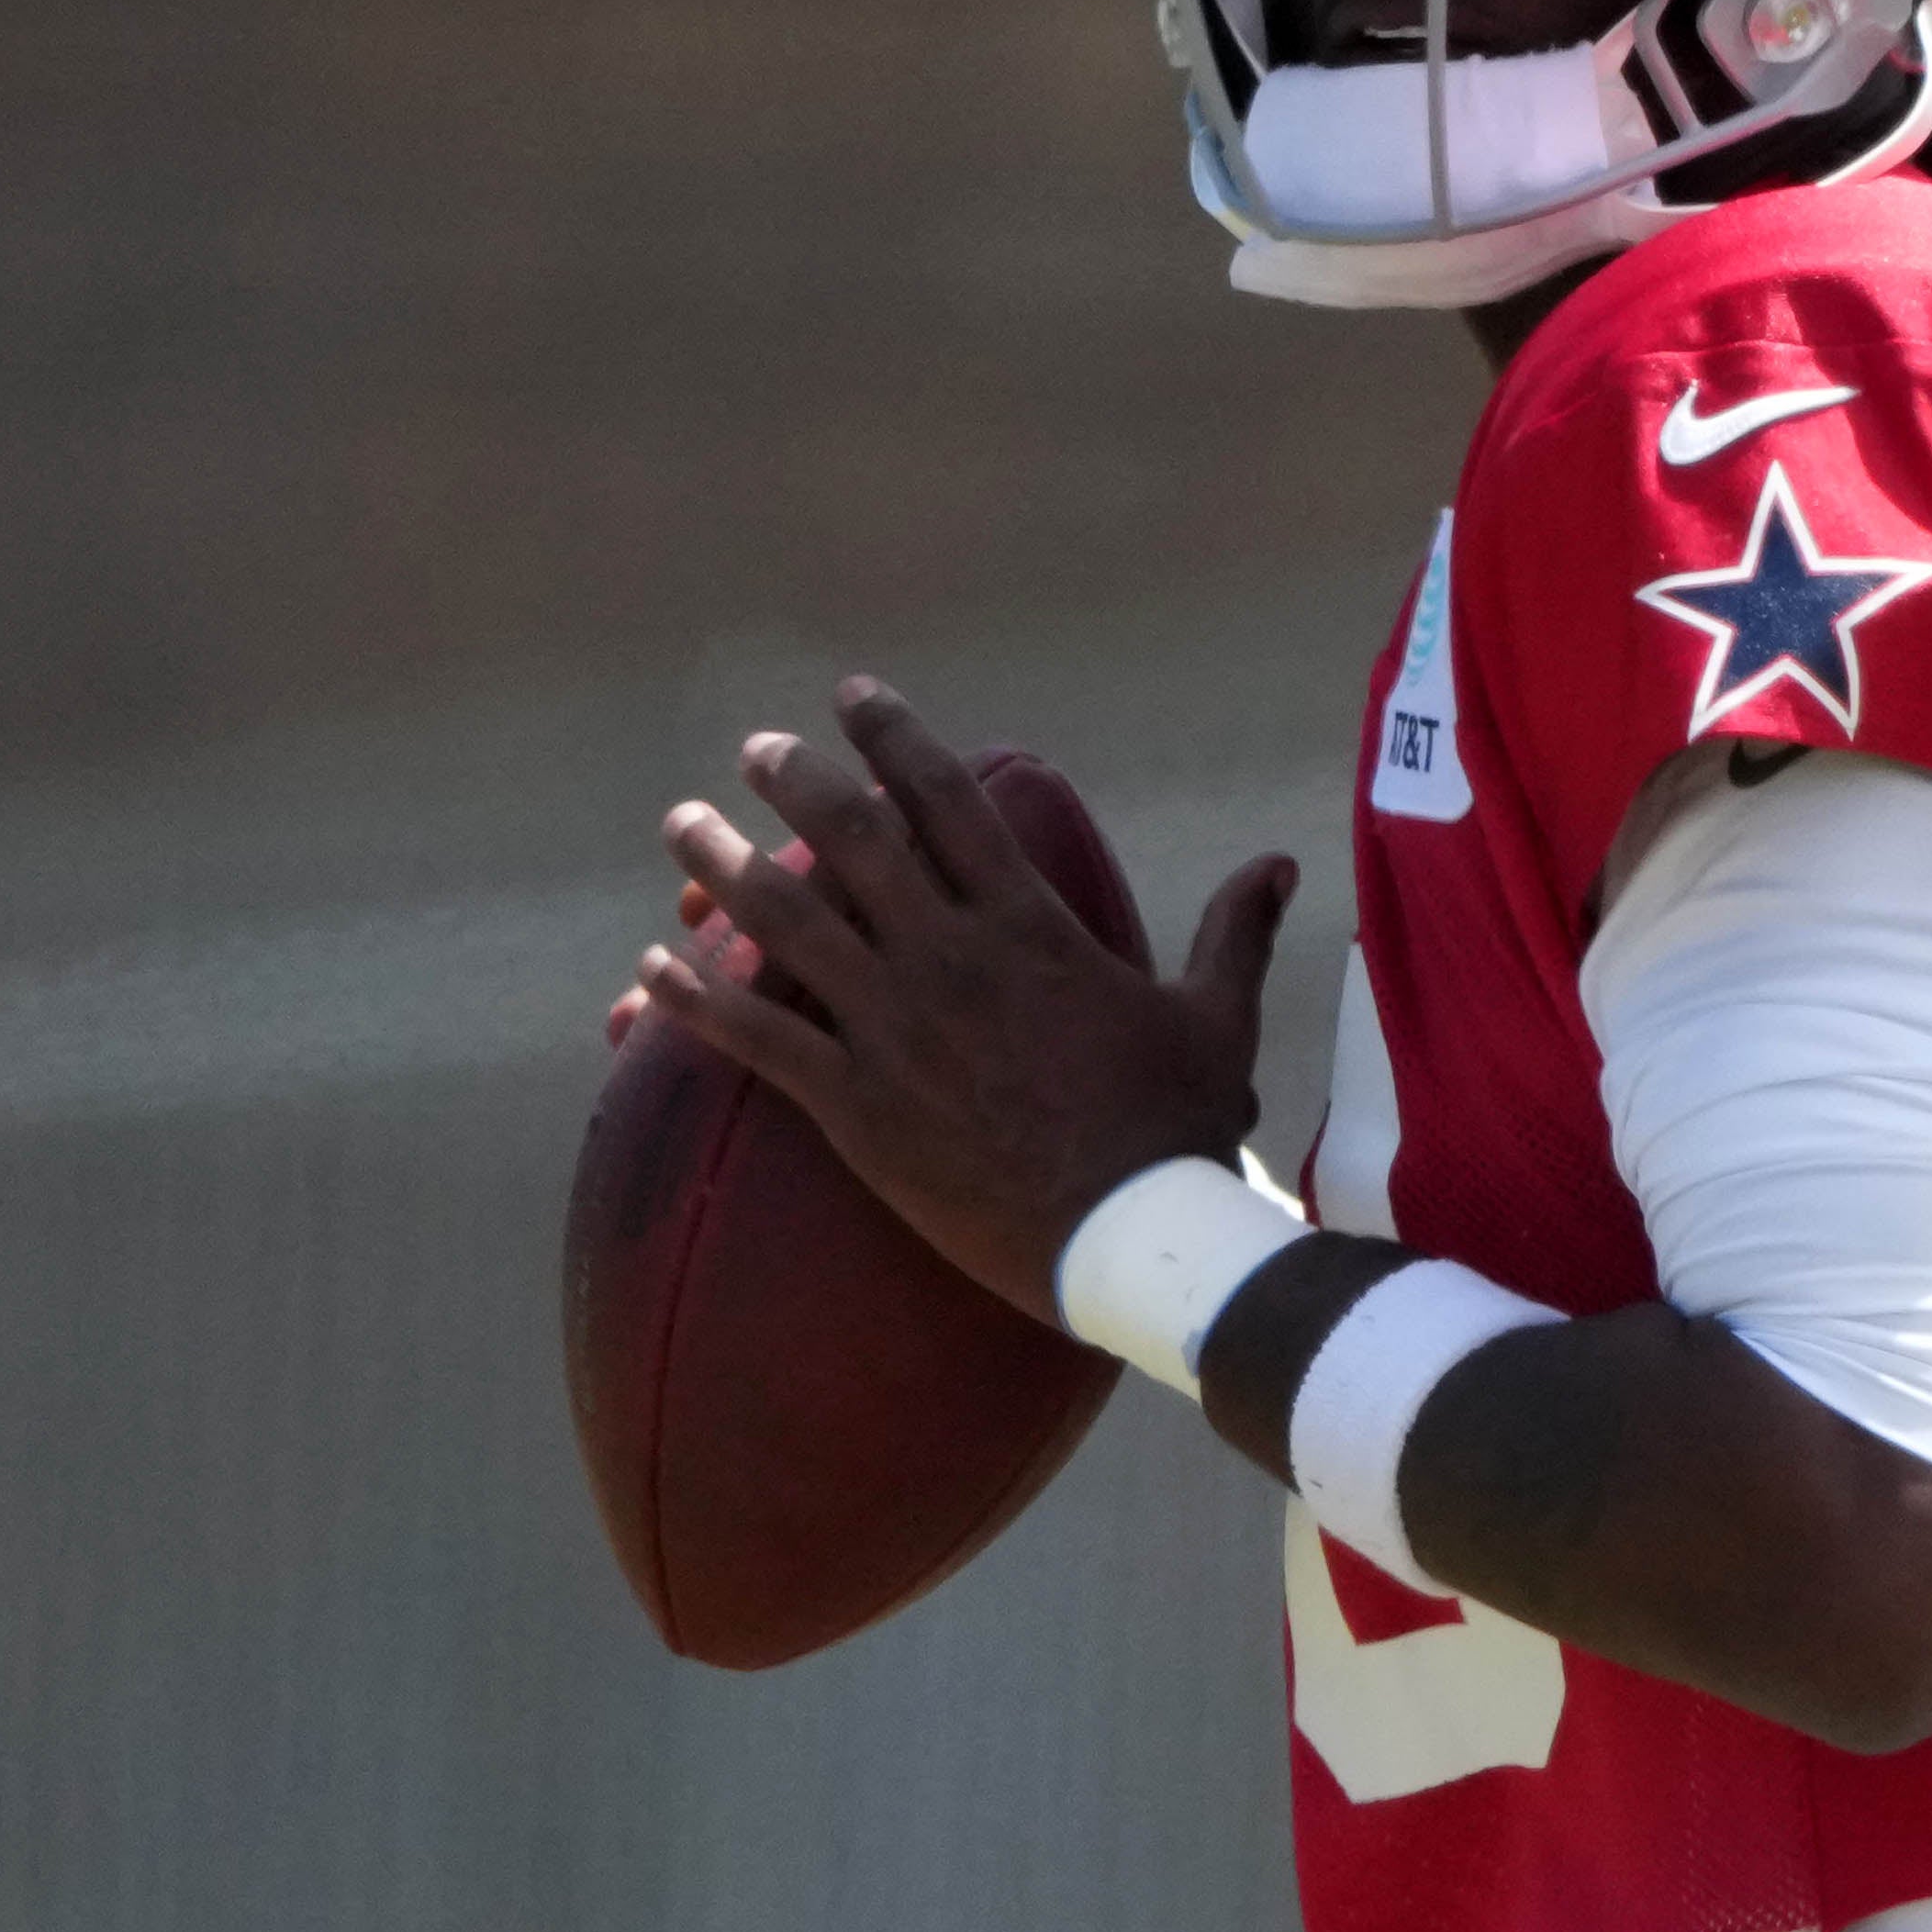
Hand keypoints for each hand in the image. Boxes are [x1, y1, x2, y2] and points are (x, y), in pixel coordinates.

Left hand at [622, 677, 1296, 1325]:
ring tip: (680, 827)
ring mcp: (894, 1029)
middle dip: (793, 781)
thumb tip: (1279, 862)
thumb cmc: (1177, 1131)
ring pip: (785, 922)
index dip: (894, 735)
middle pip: (851, 838)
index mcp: (1028, 926)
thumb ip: (1234, 931)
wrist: (1131, 1236)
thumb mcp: (1217, 1020)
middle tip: (754, 750)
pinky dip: (695, 998)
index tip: (852, 695)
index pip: (947, 799)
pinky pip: (756, 1039)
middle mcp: (949, 957)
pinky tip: (651, 967)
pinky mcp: (854, 1106)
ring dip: (721, 867)